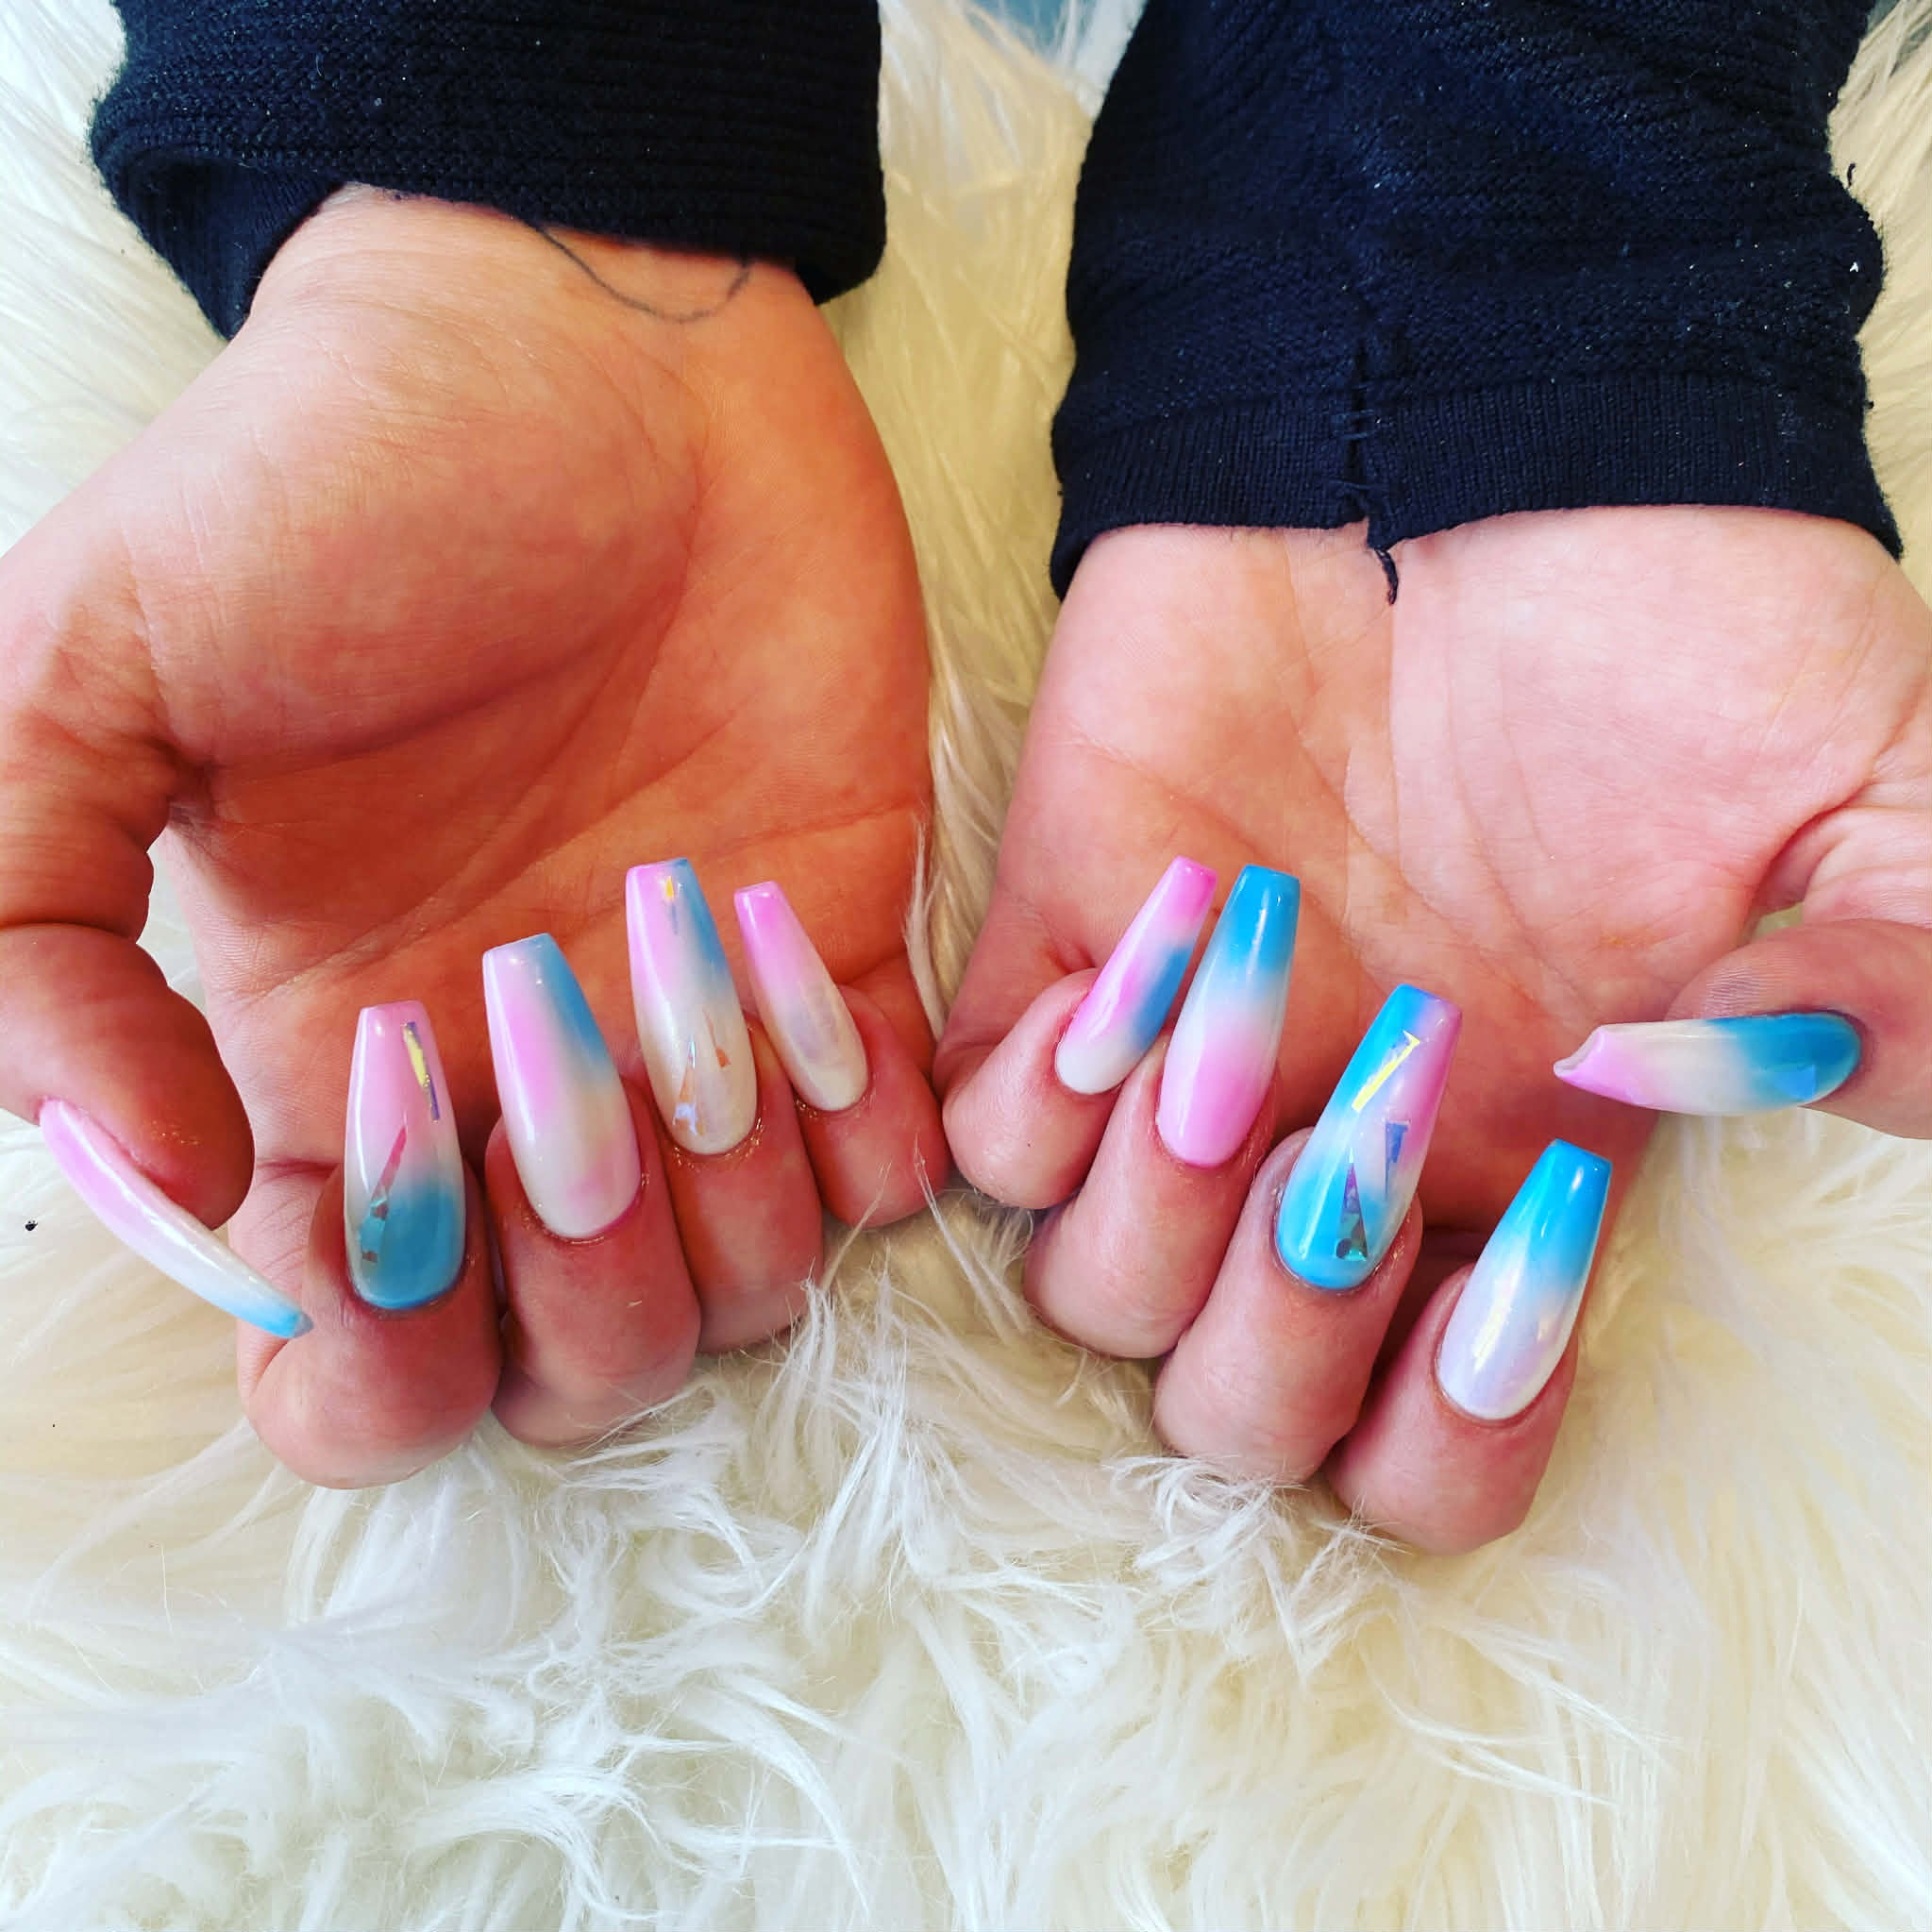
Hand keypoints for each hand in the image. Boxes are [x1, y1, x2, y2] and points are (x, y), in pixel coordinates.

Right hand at [0, 189, 944, 1482]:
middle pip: (574, 1365)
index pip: (356, 1360)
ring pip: (742, 1291)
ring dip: (731, 1210)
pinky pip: (888, 1165)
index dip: (378, 1365)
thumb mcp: (86, 669)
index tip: (397, 1212)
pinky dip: (867, 1131)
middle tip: (568, 1091)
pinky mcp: (838, 960)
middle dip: (583, 1301)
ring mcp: (688, 1039)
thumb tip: (168, 1182)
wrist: (588, 350)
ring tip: (690, 991)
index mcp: (333, 1066)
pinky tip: (807, 980)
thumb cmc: (338, 487)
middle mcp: (518, 1094)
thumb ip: (26, 933)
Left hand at [937, 507, 1930, 1550]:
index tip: (1545, 1210)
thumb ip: (1902, 981)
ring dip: (1165, 1204)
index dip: (1462, 1422)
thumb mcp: (1879, 804)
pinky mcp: (1062, 940)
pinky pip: (979, 1123)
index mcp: (1511, 1167)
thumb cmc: (1678, 621)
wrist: (1492, 436)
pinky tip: (1170, 935)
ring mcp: (1183, 1055)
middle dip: (1290, 1328)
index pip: (1428, 1445)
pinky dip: (1046, 1084)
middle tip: (1385, 1098)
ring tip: (1266, 1001)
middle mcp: (1330, 1145)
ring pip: (1085, 1291)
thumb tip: (1723, 1071)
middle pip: (1231, 1413)